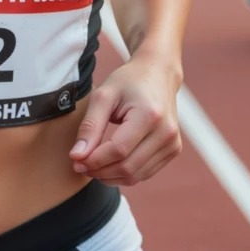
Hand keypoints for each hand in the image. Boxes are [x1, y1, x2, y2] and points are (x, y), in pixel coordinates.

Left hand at [69, 53, 181, 185]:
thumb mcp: (103, 96)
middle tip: (80, 166)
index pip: (118, 150)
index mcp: (149, 115)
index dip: (94, 161)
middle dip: (100, 171)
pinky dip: (124, 174)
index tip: (76, 161)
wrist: (158, 74)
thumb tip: (77, 156)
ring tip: (93, 166)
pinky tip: (110, 165)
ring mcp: (172, 143)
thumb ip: (90, 126)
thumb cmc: (128, 82)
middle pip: (128, 167)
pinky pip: (145, 173)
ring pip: (136, 175)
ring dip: (110, 176)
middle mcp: (166, 132)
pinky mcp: (173, 150)